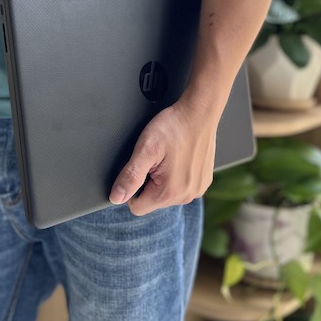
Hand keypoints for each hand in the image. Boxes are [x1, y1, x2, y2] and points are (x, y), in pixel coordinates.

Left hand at [109, 98, 217, 214]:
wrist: (199, 113)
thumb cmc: (174, 127)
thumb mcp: (145, 149)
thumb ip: (130, 176)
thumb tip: (116, 197)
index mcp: (169, 192)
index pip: (136, 207)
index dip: (133, 188)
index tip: (142, 167)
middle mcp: (186, 196)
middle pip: (153, 201)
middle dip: (149, 182)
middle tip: (156, 159)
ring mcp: (197, 190)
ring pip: (167, 194)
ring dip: (163, 179)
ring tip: (168, 157)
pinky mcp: (203, 182)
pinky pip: (181, 187)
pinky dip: (177, 176)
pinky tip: (179, 158)